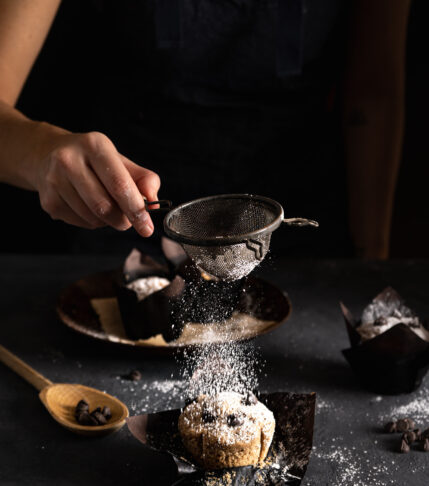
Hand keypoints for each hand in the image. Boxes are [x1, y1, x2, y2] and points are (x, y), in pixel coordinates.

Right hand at [30, 130, 159, 236]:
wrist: (48, 155)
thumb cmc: (93, 161)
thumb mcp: (121, 161)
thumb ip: (144, 179)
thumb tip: (153, 202)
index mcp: (95, 146)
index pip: (119, 184)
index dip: (136, 209)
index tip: (147, 227)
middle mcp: (70, 160)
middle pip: (105, 206)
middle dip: (123, 220)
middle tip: (129, 219)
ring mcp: (55, 181)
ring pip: (93, 218)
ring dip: (108, 222)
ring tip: (107, 207)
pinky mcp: (48, 200)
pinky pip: (80, 223)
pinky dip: (93, 223)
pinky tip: (89, 208)